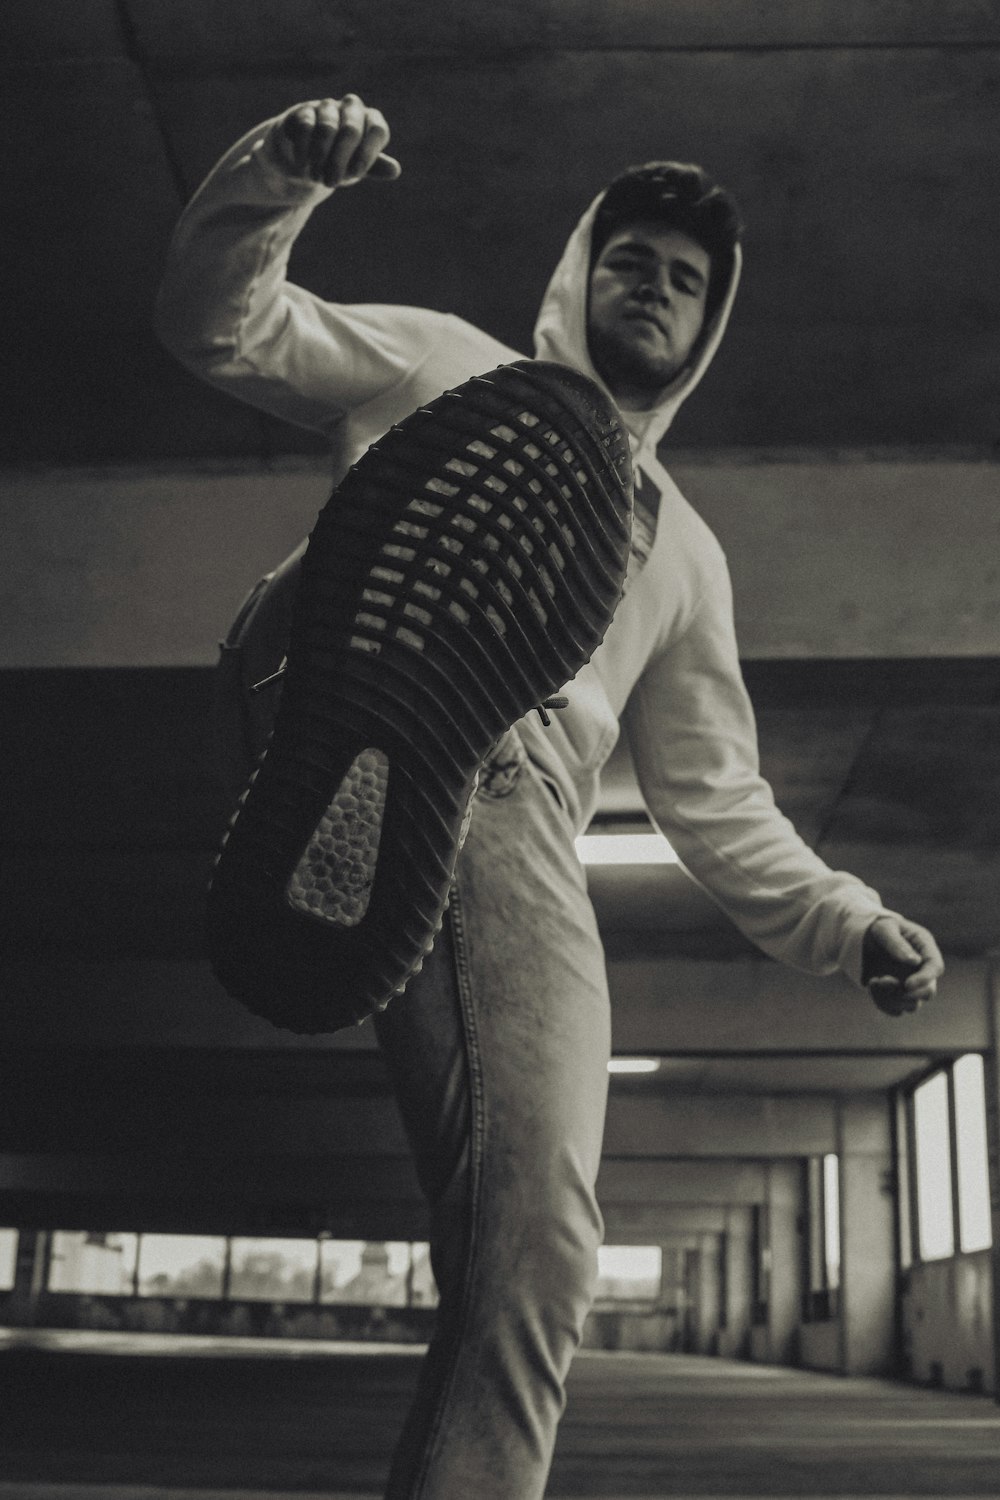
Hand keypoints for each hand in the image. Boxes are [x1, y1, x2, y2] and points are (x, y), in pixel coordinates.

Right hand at [273, 95, 400, 186]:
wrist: (306, 161)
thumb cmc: (339, 163)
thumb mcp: (357, 167)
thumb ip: (374, 167)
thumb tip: (395, 170)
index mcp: (371, 121)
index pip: (377, 130)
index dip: (368, 153)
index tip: (356, 174)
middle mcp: (351, 108)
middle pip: (352, 129)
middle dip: (340, 160)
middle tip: (331, 183)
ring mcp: (327, 107)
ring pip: (328, 127)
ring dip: (321, 157)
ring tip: (316, 177)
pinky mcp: (303, 111)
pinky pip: (306, 127)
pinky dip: (305, 150)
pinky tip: (303, 166)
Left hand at [861, 915, 943, 1015]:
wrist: (862, 939)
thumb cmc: (877, 928)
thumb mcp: (884, 928)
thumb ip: (897, 943)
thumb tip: (915, 961)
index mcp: (925, 948)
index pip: (935, 967)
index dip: (925, 979)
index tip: (907, 984)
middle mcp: (922, 969)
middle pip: (929, 992)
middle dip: (908, 993)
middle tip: (884, 980)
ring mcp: (911, 984)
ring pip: (912, 1005)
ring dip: (892, 999)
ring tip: (874, 981)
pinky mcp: (897, 995)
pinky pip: (896, 1010)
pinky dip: (883, 1004)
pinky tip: (871, 985)